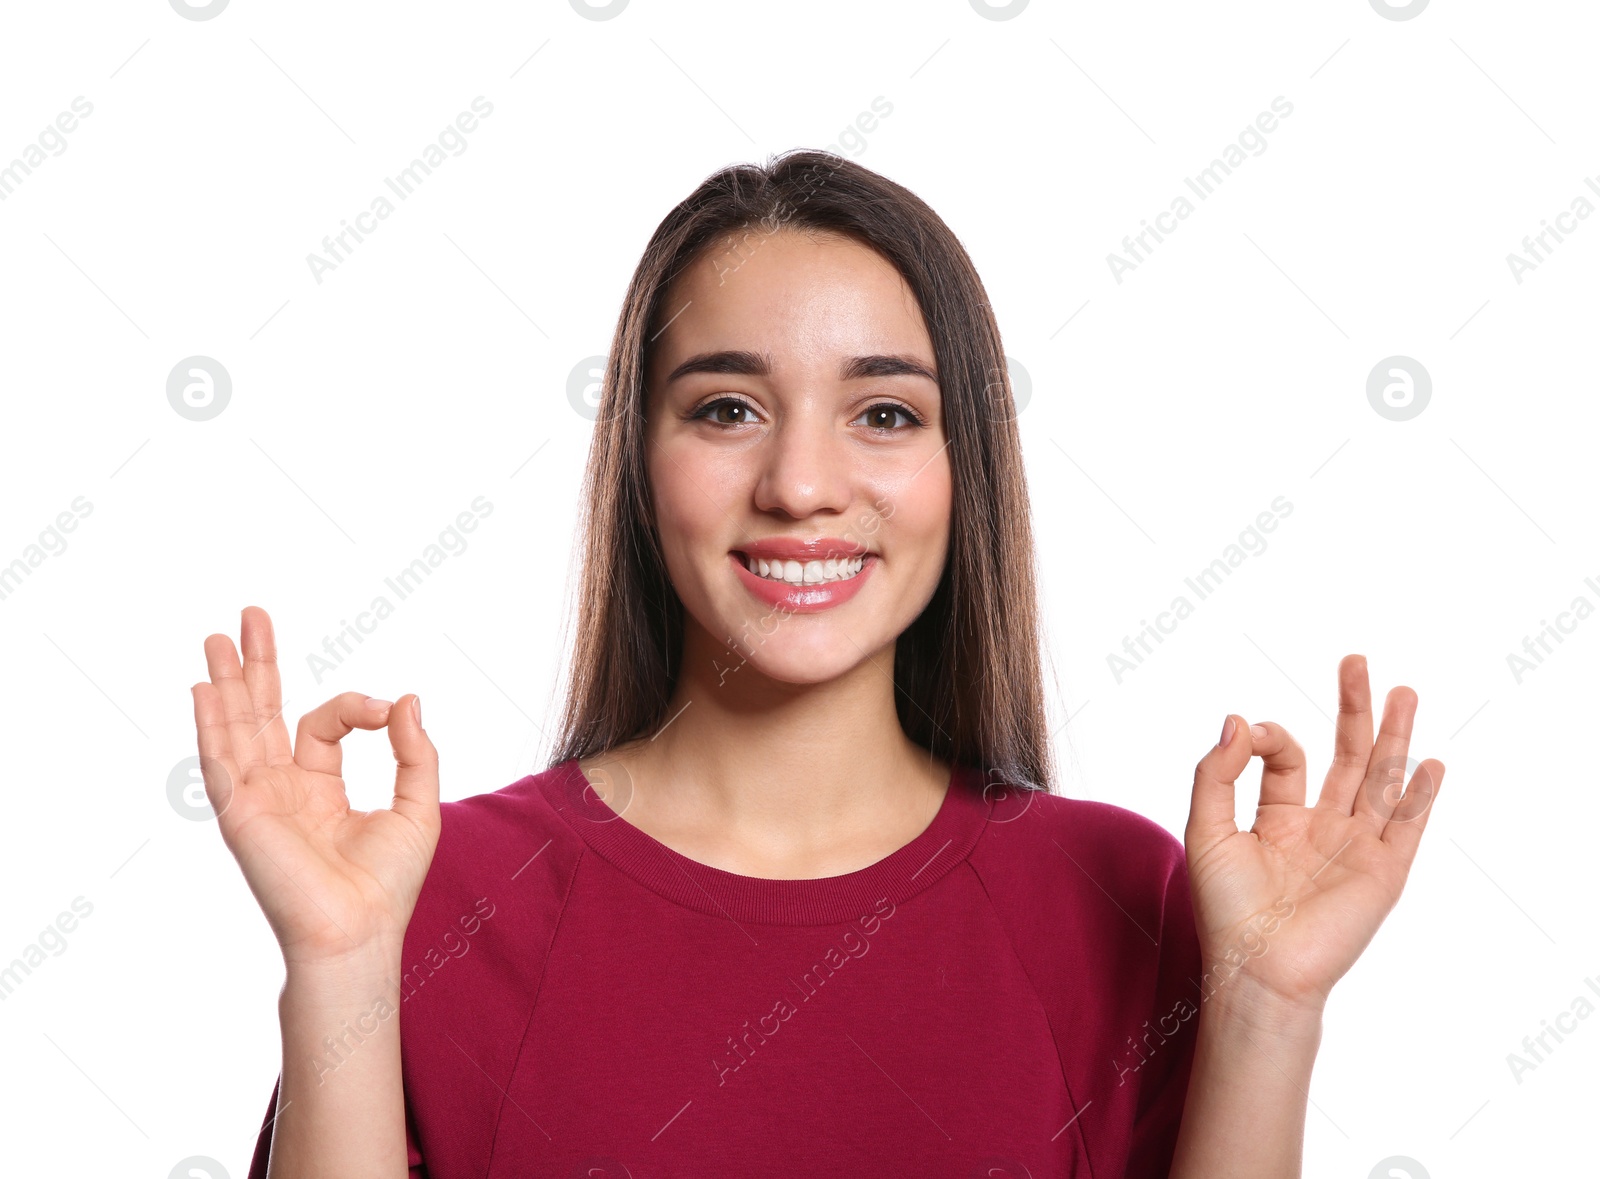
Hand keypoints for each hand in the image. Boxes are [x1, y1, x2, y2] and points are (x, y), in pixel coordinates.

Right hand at [190, 606, 440, 968]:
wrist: (359, 932)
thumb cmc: (388, 884)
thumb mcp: (418, 805)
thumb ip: (414, 751)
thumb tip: (407, 698)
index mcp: (319, 788)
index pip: (324, 724)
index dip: (357, 706)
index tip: (387, 710)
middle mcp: (282, 790)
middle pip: (262, 713)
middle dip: (256, 665)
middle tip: (250, 616)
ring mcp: (258, 800)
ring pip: (236, 728)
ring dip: (226, 682)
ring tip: (218, 637)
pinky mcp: (242, 815)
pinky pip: (221, 761)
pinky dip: (211, 725)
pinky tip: (204, 689)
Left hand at [1183, 655, 1443, 1022]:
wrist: (1256, 969)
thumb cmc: (1225, 909)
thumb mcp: (1205, 828)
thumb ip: (1217, 772)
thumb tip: (1239, 718)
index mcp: (1278, 819)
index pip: (1287, 758)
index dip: (1269, 736)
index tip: (1253, 734)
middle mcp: (1322, 829)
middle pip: (1345, 756)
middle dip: (1352, 710)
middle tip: (1356, 661)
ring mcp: (1356, 849)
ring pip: (1381, 780)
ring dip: (1393, 737)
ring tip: (1404, 692)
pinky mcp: (1382, 873)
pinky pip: (1407, 826)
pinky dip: (1420, 794)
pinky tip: (1431, 763)